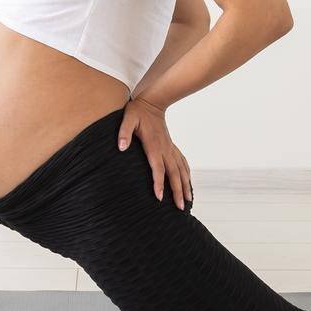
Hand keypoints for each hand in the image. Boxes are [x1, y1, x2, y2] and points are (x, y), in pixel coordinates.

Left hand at [117, 95, 192, 209]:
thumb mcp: (127, 119)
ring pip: (181, 170)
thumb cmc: (137, 111)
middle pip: (174, 173)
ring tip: (189, 201)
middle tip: (180, 208)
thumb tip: (121, 147)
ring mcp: (170, 148)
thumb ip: (124, 132)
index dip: (159, 183)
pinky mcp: (171, 146)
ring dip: (185, 185)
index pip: (157, 168)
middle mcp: (165, 149)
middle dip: (178, 191)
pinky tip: (188, 181)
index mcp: (154, 146)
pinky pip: (182, 162)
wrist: (152, 102)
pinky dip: (187, 173)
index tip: (160, 197)